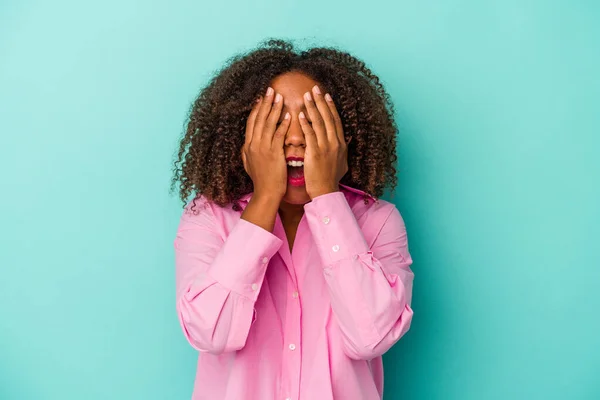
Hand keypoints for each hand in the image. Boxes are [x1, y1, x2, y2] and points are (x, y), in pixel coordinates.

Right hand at [241, 87, 290, 201]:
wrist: (266, 193)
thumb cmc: (262, 181)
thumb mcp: (249, 164)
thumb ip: (248, 152)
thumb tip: (246, 144)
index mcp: (248, 146)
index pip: (251, 122)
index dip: (256, 108)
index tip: (261, 97)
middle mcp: (253, 145)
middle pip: (258, 119)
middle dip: (265, 103)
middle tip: (270, 89)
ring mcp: (262, 148)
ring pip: (268, 124)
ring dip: (274, 109)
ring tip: (279, 96)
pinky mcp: (273, 153)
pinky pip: (278, 135)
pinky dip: (282, 124)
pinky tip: (288, 115)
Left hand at [299, 85, 349, 198]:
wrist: (325, 191)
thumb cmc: (330, 179)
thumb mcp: (341, 162)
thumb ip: (342, 149)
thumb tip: (345, 139)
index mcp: (341, 144)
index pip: (336, 120)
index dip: (331, 106)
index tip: (326, 95)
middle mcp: (335, 143)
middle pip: (328, 117)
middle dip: (321, 101)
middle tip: (314, 88)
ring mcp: (326, 147)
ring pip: (319, 122)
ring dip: (312, 108)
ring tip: (305, 96)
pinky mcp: (316, 152)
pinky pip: (310, 134)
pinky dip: (305, 124)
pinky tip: (300, 115)